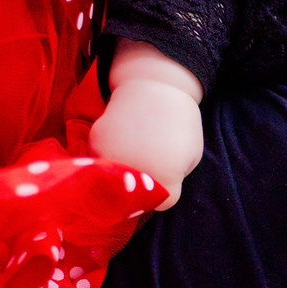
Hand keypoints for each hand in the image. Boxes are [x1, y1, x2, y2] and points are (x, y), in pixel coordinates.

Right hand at [89, 40, 203, 210]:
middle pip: (133, 199)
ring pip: (112, 183)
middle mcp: (135, 173)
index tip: (168, 174)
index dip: (166, 190)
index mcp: (165, 178)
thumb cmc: (181, 122)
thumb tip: (150, 193)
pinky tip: (121, 143)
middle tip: (149, 167)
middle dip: (142, 188)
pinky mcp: (96, 144)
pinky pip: (99, 163)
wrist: (155, 85)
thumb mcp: (190, 156)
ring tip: (134, 154)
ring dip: (121, 175)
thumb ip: (172, 178)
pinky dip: (108, 158)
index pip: (162, 202)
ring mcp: (112, 158)